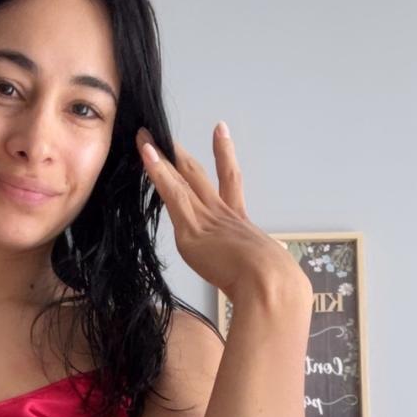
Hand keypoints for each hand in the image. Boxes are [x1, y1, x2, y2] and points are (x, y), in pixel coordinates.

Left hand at [136, 124, 308, 302]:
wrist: (268, 284)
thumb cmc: (271, 286)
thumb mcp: (265, 270)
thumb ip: (257, 265)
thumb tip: (264, 274)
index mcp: (240, 223)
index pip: (230, 182)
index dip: (224, 155)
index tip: (220, 130)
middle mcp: (222, 213)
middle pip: (199, 174)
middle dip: (182, 154)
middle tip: (167, 134)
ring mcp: (206, 218)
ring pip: (181, 178)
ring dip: (161, 156)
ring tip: (145, 136)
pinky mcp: (192, 229)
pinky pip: (172, 193)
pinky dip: (158, 173)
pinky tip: (145, 155)